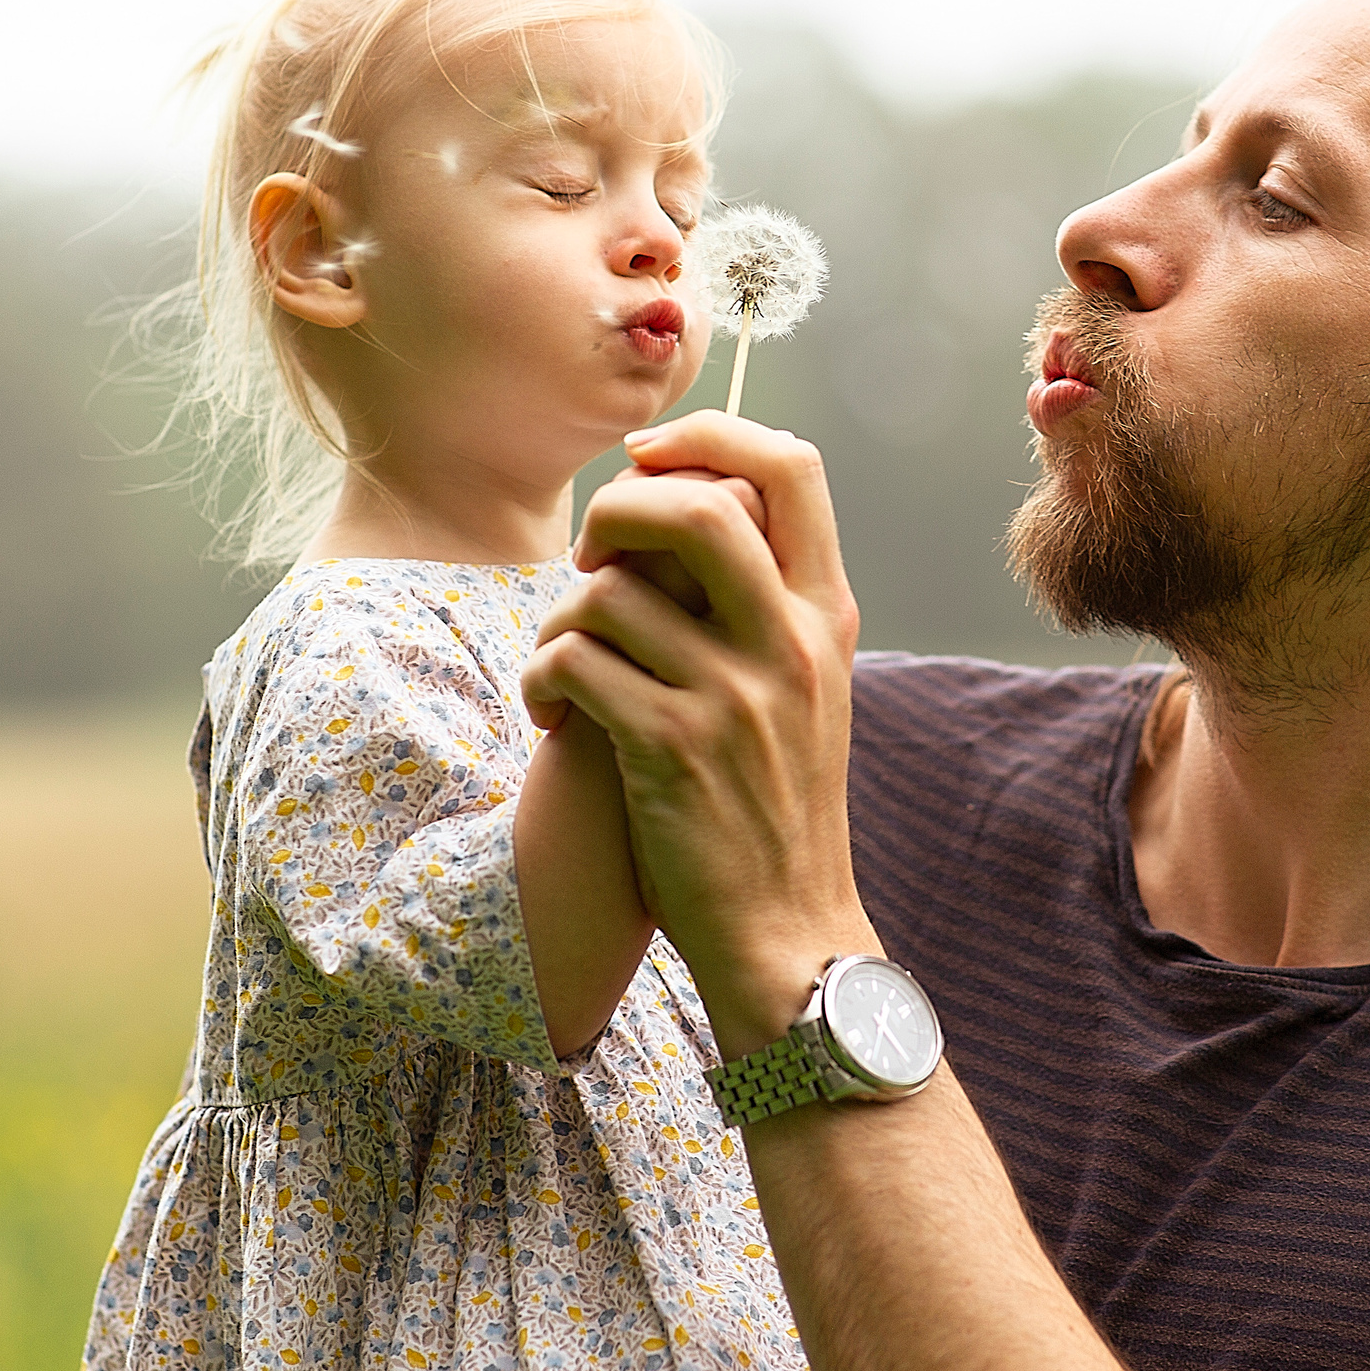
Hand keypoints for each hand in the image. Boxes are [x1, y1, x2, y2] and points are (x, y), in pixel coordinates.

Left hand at [522, 411, 872, 1055]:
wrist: (788, 934)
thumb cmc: (775, 806)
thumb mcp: (806, 688)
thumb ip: (766, 602)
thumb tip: (693, 503)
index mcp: (828, 615)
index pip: (792, 466)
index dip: (708, 436)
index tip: (646, 461)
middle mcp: (792, 644)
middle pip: (697, 505)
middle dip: (615, 512)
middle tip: (586, 560)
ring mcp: (736, 697)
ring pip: (612, 593)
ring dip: (558, 619)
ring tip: (562, 664)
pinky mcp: (672, 750)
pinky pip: (574, 664)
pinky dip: (541, 680)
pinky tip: (553, 717)